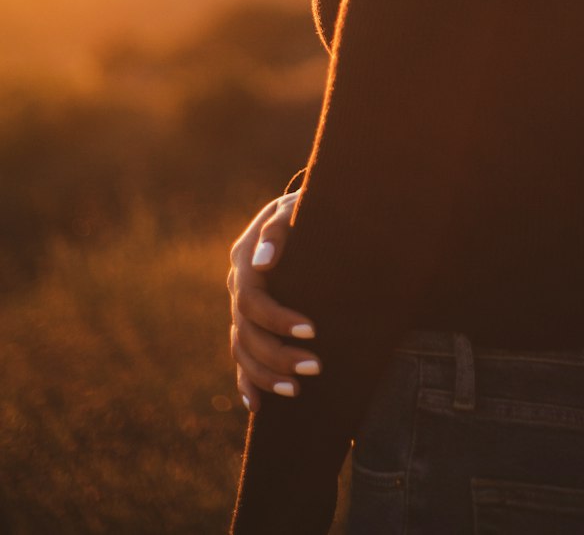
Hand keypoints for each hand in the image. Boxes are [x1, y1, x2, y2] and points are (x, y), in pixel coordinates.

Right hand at [228, 191, 321, 411]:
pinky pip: (240, 357)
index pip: (251, 300)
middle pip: (246, 333)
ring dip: (266, 375)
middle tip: (316, 367)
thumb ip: (278, 228)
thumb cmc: (305, 209)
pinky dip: (247, 382)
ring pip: (242, 350)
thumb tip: (263, 261)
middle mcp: (237, 286)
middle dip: (278, 355)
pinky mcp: (248, 321)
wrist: (303, 212)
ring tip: (297, 391)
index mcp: (244, 259)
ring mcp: (239, 307)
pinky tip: (258, 405)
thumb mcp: (295, 208)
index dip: (277, 319)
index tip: (311, 330)